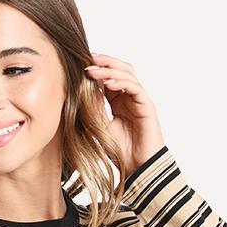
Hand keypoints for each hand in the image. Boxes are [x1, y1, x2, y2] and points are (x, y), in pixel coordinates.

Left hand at [84, 51, 165, 178]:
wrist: (138, 168)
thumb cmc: (121, 151)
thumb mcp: (100, 127)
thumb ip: (94, 108)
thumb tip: (84, 89)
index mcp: (119, 101)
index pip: (108, 77)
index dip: (96, 69)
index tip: (79, 64)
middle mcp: (130, 97)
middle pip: (120, 69)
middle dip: (104, 62)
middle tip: (87, 58)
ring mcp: (139, 100)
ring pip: (127, 74)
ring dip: (109, 69)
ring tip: (93, 69)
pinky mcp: (147, 106)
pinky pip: (134, 87)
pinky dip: (121, 82)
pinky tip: (107, 83)